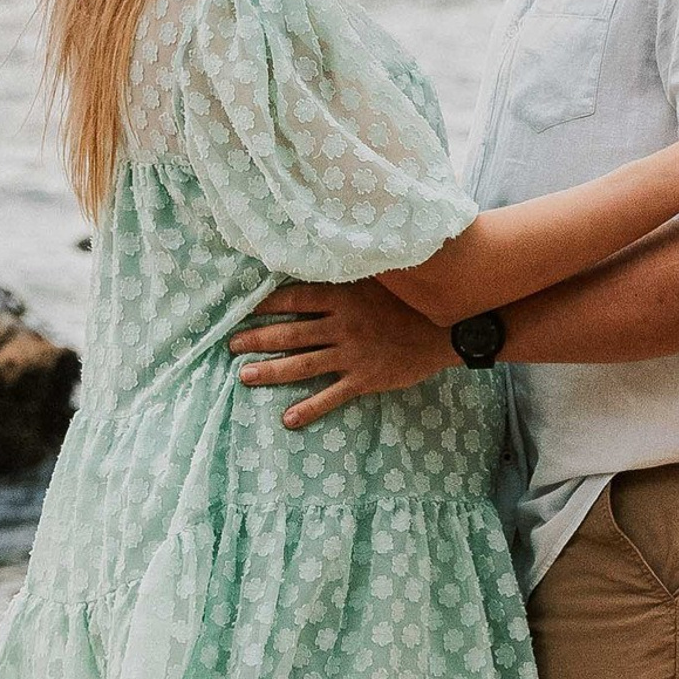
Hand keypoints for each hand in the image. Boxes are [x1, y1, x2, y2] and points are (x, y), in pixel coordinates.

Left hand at [227, 278, 454, 425]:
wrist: (447, 329)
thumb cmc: (413, 300)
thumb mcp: (381, 277)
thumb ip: (351, 274)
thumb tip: (321, 260)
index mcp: (344, 296)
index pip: (295, 298)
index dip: (266, 304)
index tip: (243, 308)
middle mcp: (342, 325)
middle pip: (290, 332)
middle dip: (257, 339)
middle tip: (230, 345)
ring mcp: (352, 354)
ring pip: (302, 364)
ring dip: (271, 371)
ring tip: (244, 376)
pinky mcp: (365, 379)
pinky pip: (331, 396)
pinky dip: (309, 409)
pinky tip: (288, 419)